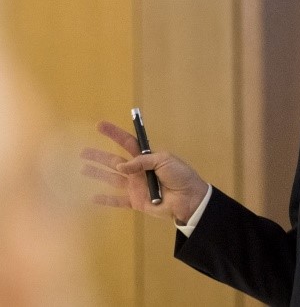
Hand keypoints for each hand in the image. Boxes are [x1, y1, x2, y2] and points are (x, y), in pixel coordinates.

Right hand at [80, 121, 208, 223]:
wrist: (188, 199)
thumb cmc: (180, 176)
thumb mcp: (164, 161)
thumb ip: (142, 161)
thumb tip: (121, 167)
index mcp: (147, 158)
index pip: (127, 143)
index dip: (114, 134)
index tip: (100, 126)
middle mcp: (138, 171)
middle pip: (115, 162)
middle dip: (99, 156)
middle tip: (82, 152)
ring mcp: (136, 187)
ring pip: (112, 179)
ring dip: (97, 174)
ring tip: (82, 170)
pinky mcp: (136, 202)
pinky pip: (118, 201)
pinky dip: (105, 200)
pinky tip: (92, 197)